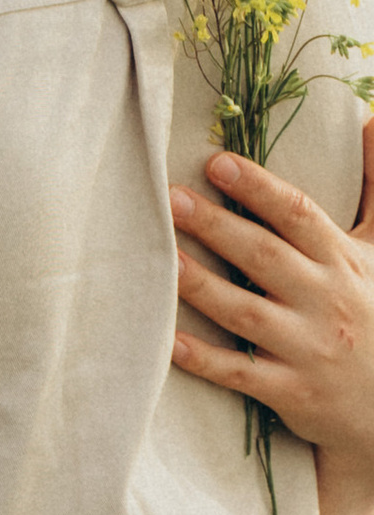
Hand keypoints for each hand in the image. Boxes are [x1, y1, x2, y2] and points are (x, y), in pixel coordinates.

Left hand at [171, 121, 373, 514]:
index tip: (216, 163)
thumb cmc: (373, 311)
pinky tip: (166, 339)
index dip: (258, 189)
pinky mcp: (293, 392)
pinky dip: (203, 358)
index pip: (299, 216)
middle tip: (170, 198)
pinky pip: (241, 373)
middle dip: (218, 227)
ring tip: (161, 258)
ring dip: (202, 285)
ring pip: (247, 312)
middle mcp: (327, 301)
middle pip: (266, 257)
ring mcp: (310, 349)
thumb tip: (369, 121)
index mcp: (344, 262)